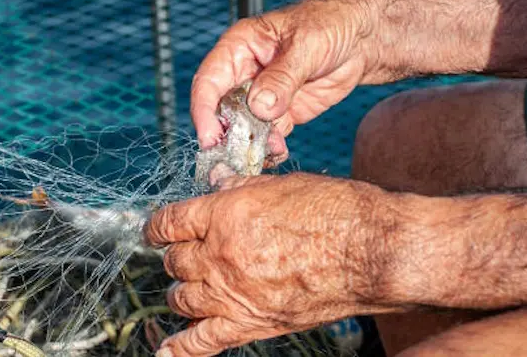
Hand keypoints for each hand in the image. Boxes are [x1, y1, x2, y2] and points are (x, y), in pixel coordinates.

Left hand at [144, 173, 408, 356]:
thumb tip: (216, 186)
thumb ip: (239, 189)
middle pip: (175, 261)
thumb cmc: (335, 211)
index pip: (170, 222)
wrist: (371, 252)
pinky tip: (165, 351)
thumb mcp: (280, 186)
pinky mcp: (252, 324)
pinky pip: (203, 342)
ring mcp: (233, 293)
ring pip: (182, 299)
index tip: (154, 231)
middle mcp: (220, 255)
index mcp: (224, 215)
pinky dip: (180, 349)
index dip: (157, 226)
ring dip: (181, 292)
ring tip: (188, 289)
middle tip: (188, 254)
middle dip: (178, 256)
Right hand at [191, 0, 385, 165]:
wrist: (363, 37)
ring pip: (243, 127)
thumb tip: (258, 107)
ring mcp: (262, 95)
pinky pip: (266, 135)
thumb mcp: (305, 45)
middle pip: (221, 110)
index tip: (211, 137)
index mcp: (239, 47)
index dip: (204, 111)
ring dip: (250, 144)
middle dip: (227, 134)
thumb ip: (281, 77)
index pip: (209, 82)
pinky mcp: (281, 113)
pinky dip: (269, 148)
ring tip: (271, 149)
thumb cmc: (330, 23)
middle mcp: (244, 73)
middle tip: (236, 154)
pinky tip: (279, 152)